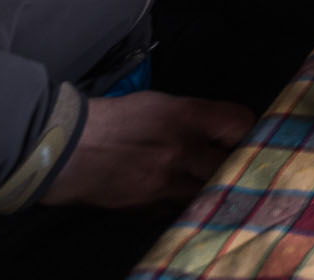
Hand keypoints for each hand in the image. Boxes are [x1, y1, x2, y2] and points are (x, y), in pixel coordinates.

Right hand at [41, 92, 253, 208]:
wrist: (66, 149)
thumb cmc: (113, 120)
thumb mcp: (160, 104)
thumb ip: (195, 116)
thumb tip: (221, 130)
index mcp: (186, 116)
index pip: (241, 123)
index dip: (247, 131)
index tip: (243, 137)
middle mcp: (182, 149)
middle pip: (233, 163)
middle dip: (236, 164)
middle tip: (234, 164)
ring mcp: (166, 181)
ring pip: (211, 191)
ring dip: (215, 189)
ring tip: (213, 184)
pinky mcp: (149, 206)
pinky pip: (181, 208)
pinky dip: (187, 205)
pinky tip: (184, 198)